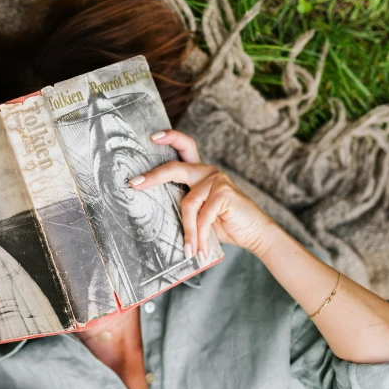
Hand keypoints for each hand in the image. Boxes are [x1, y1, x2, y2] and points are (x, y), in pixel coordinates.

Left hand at [128, 130, 276, 258]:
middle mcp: (207, 172)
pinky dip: (199, 236)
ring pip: (187, 204)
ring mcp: (217, 180)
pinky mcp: (224, 193)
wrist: (255, 234)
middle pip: (175, 168)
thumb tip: (152, 213)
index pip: (185, 147)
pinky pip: (202, 217)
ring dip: (188, 232)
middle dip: (153, 176)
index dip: (170, 138)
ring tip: (188, 251)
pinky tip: (200, 250)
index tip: (152, 137)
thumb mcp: (199, 214)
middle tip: (134, 184)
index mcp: (200, 174)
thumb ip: (184, 207)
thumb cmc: (225, 225)